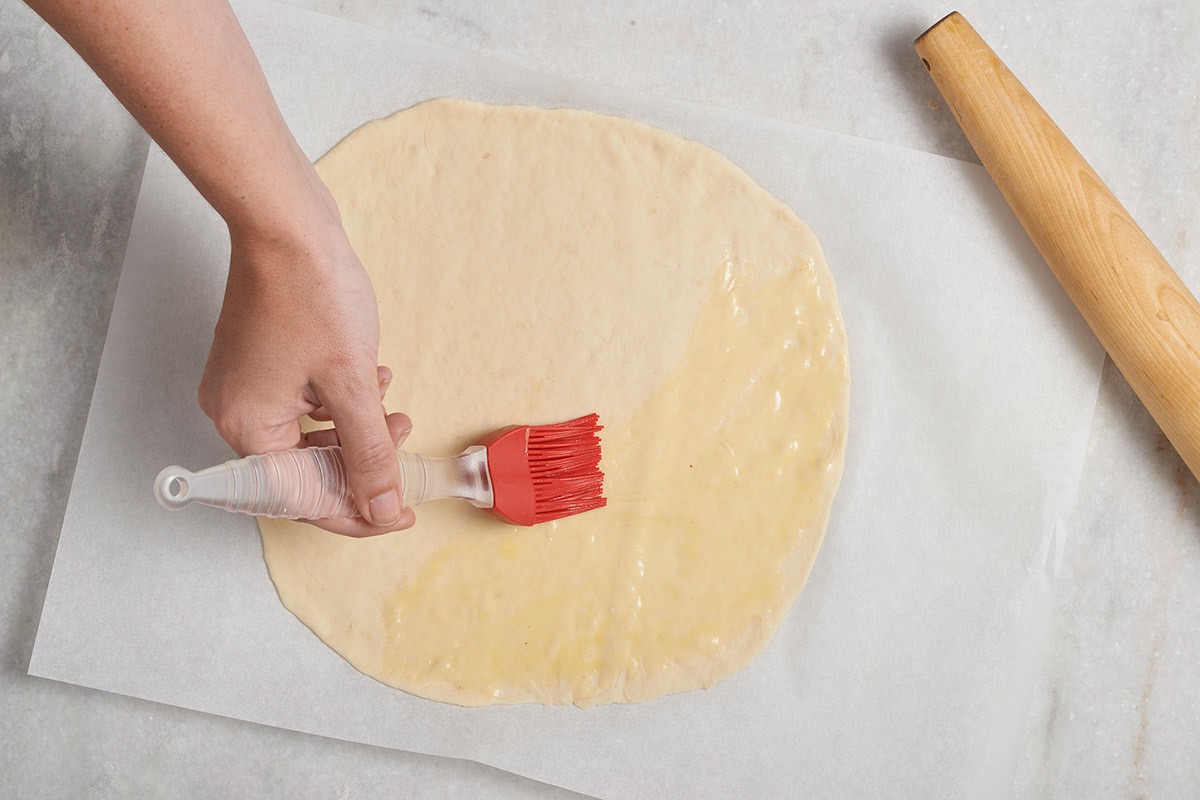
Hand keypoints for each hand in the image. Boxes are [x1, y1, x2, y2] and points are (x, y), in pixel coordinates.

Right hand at [198, 215, 413, 536]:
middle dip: (361, 464)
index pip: (303, 499)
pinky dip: (341, 403)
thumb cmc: (311, 292)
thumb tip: (382, 507)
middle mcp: (236, 411)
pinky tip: (374, 382)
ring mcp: (245, 385)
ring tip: (396, 413)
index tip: (400, 514)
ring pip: (310, 436)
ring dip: (357, 431)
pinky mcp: (261, 362)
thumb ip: (370, 453)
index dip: (357, 512)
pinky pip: (304, 404)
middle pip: (306, 469)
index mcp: (249, 427)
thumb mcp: (353, 384)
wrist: (288, 224)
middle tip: (403, 450)